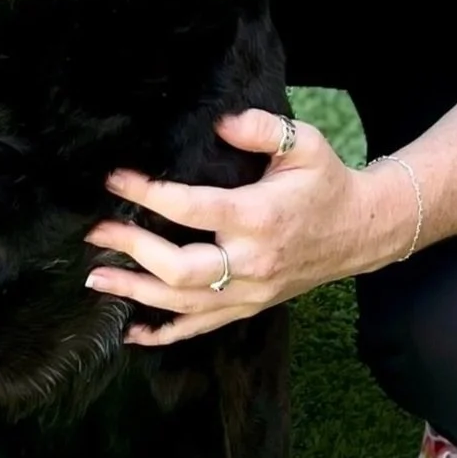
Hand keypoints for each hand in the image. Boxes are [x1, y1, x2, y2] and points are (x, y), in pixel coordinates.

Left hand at [84, 109, 403, 349]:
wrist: (360, 230)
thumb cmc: (326, 183)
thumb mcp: (303, 143)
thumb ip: (262, 129)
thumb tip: (221, 123)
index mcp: (260, 217)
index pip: (193, 209)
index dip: (150, 194)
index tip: (116, 180)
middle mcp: (251, 261)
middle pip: (181, 269)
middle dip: (133, 251)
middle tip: (96, 233)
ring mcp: (249, 291)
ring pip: (183, 304)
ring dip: (135, 293)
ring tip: (95, 279)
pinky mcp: (248, 306)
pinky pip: (201, 328)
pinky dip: (164, 334)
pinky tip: (131, 333)